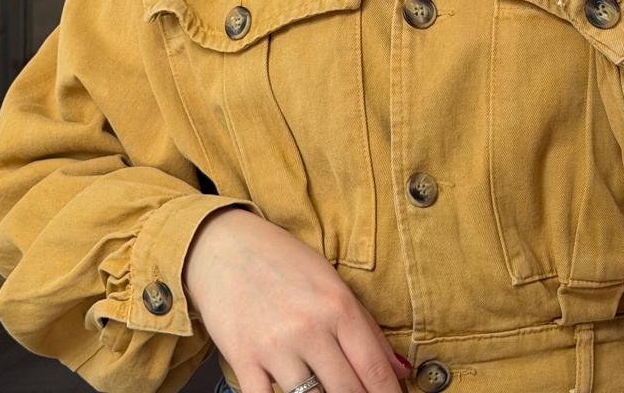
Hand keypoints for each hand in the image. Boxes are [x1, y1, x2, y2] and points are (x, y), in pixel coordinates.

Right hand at [183, 208, 411, 392]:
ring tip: (326, 392)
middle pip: (349, 391)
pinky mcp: (244, 360)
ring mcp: (276, 347)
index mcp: (338, 305)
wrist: (223, 245)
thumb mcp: (331, 280)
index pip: (375, 368)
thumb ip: (367, 327)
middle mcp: (310, 327)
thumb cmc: (282, 260)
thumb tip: (400, 370)